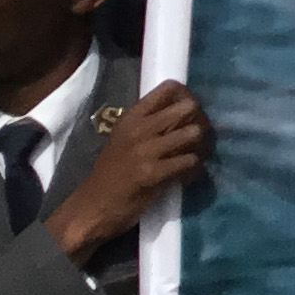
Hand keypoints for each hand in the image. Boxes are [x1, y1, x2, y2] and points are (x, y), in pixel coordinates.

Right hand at [44, 83, 212, 260]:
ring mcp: (145, 150)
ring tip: (196, 155)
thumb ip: (152, 123)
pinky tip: (188, 175)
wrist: (93, 206)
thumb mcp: (127, 139)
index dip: (187, 96)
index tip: (191, 111)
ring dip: (201, 145)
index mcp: (132, 117)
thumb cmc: (113, 172)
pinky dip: (194, 169)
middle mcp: (139, 128)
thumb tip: (189, 110)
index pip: (169, 88)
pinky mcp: (152, 172)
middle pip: (188, 106)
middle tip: (200, 135)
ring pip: (193, 132)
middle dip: (200, 120)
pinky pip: (190, 161)